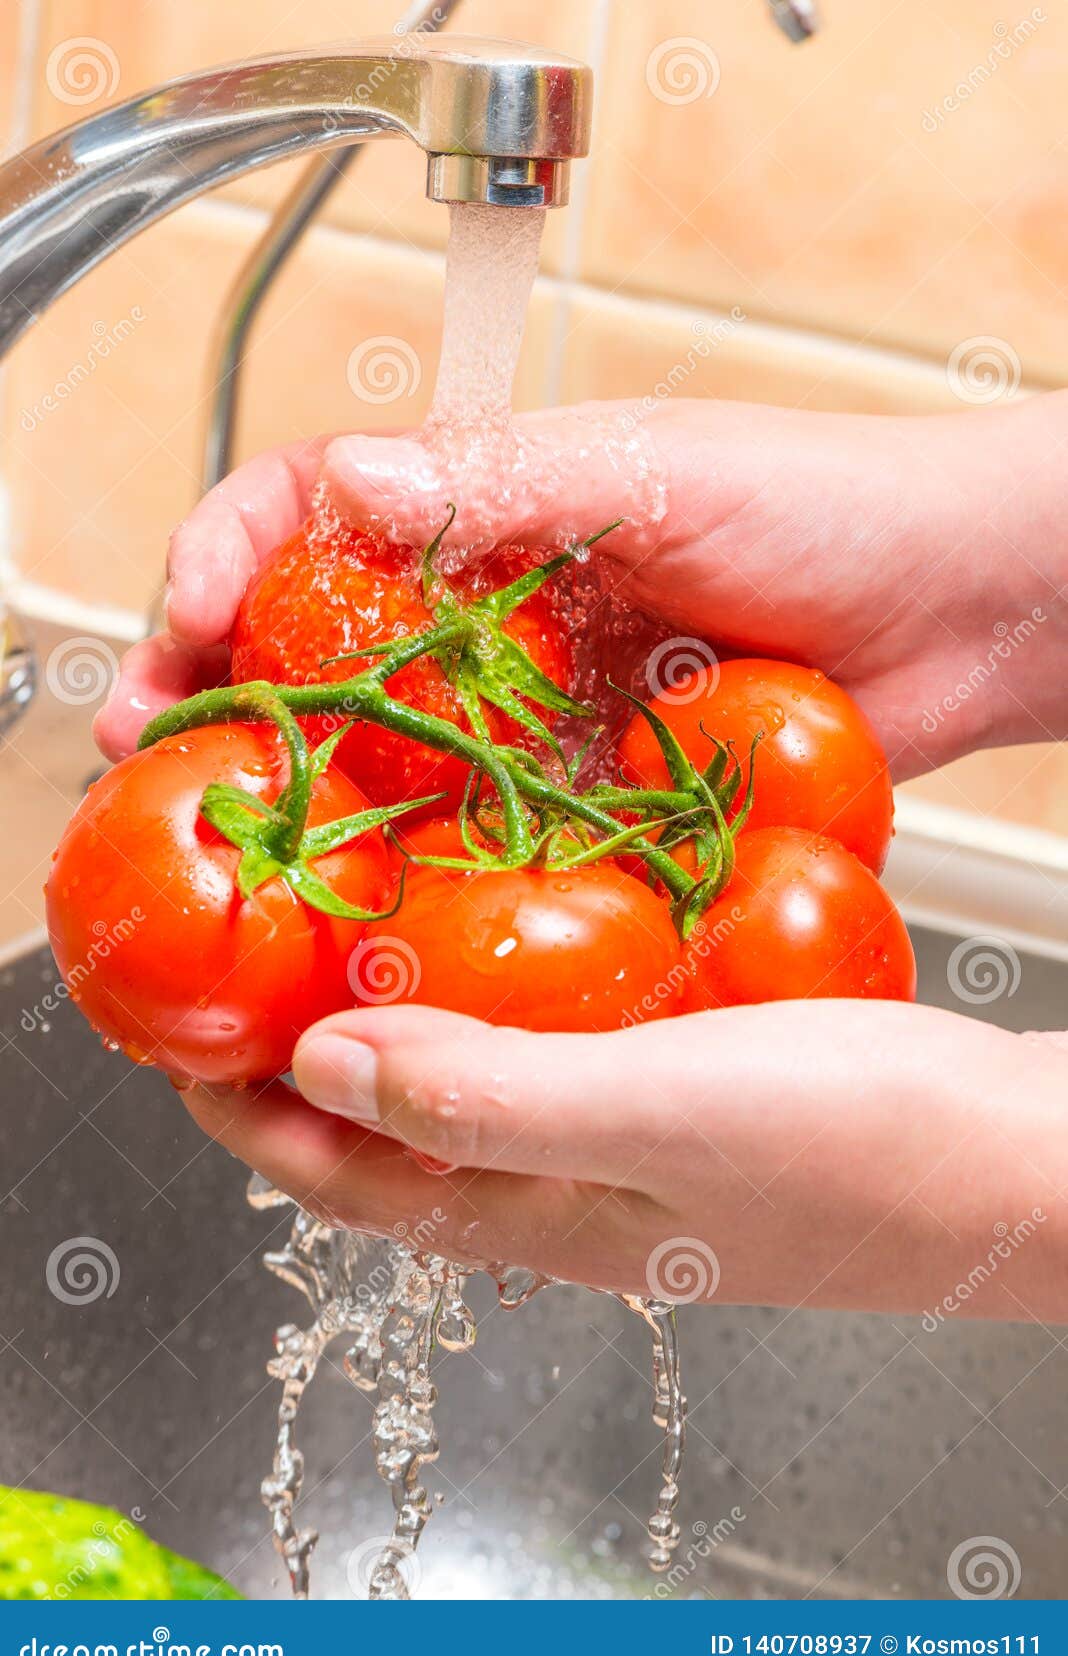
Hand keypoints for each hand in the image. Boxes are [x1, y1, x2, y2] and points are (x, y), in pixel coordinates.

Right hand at [95, 396, 1067, 774]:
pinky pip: (469, 829)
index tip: (183, 616)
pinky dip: (404, 864)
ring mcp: (527, 709)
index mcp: (489, 506)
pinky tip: (360, 903)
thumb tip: (350, 488)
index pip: (311, 512)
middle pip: (308, 643)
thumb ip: (509, 486)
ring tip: (227, 844)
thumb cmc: (833, 511)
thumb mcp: (665, 475)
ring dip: (290, 792)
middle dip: (215, 689)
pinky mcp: (576, 793)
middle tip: (150, 749)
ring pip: (373, 746)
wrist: (960, 614)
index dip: (224, 556)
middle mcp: (487, 612)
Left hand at [187, 1000, 1067, 1318]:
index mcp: (537, 1217)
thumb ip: (489, 1099)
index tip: (177, 1025)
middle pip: (381, 1134)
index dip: (241, 1110)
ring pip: (457, 1086)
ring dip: (384, 1020)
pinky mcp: (675, 1091)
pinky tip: (501, 926)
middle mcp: (561, 1192)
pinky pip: (540, 1044)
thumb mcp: (662, 1115)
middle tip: (246, 955)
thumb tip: (321, 1062)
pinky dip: (485, 991)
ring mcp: (619, 1145)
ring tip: (346, 927)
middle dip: (292, 1061)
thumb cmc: (863, 1148)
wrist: (1018, 1160)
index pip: (338, 1176)